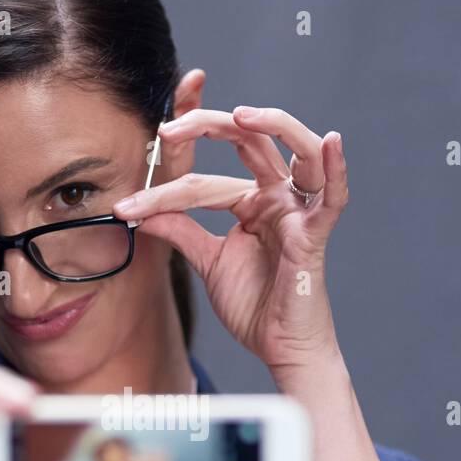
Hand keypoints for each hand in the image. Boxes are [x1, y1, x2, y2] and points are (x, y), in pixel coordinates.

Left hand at [113, 105, 348, 375]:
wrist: (278, 347)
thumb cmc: (253, 305)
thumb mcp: (207, 260)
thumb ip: (180, 230)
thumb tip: (141, 210)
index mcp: (251, 200)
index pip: (202, 181)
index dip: (162, 190)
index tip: (124, 206)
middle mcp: (276, 195)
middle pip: (248, 141)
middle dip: (207, 126)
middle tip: (167, 132)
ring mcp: (297, 210)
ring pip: (297, 149)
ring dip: (272, 124)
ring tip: (239, 114)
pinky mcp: (315, 233)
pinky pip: (333, 196)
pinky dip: (336, 167)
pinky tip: (331, 140)